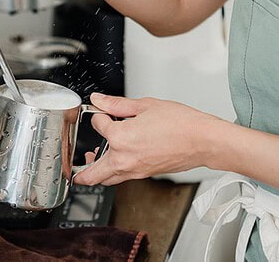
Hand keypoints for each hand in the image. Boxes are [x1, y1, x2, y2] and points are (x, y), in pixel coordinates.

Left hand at [73, 93, 224, 185]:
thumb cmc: (181, 124)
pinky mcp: (145, 174)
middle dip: (80, 170)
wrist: (204, 141)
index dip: (99, 115)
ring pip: (107, 179)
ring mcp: (135, 170)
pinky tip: (118, 157)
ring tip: (94, 160)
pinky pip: (122, 177)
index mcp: (121, 138)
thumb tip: (99, 99)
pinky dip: (114, 171)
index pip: (98, 126)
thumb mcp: (145, 105)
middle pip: (92, 174)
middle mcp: (124, 159)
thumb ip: (117, 104)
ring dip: (97, 172)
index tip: (102, 111)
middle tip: (74, 164)